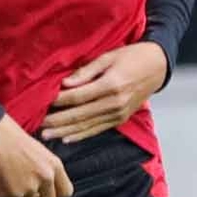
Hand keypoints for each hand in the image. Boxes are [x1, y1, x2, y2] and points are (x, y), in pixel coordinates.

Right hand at [0, 114, 72, 196]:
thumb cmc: (15, 141)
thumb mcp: (42, 154)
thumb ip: (48, 172)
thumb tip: (45, 193)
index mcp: (55, 166)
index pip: (66, 192)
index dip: (55, 195)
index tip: (46, 194)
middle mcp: (46, 178)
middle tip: (26, 195)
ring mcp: (30, 187)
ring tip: (8, 187)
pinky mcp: (13, 193)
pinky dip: (0, 195)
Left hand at [43, 41, 170, 142]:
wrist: (157, 67)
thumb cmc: (132, 57)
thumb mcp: (108, 57)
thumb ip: (86, 72)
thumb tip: (65, 84)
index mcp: (111, 85)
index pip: (79, 96)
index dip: (60, 101)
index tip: (44, 102)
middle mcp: (114, 103)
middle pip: (80, 115)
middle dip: (58, 121)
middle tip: (39, 126)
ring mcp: (118, 113)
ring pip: (86, 126)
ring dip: (65, 132)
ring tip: (47, 135)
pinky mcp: (120, 119)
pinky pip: (97, 130)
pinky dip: (81, 135)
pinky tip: (67, 139)